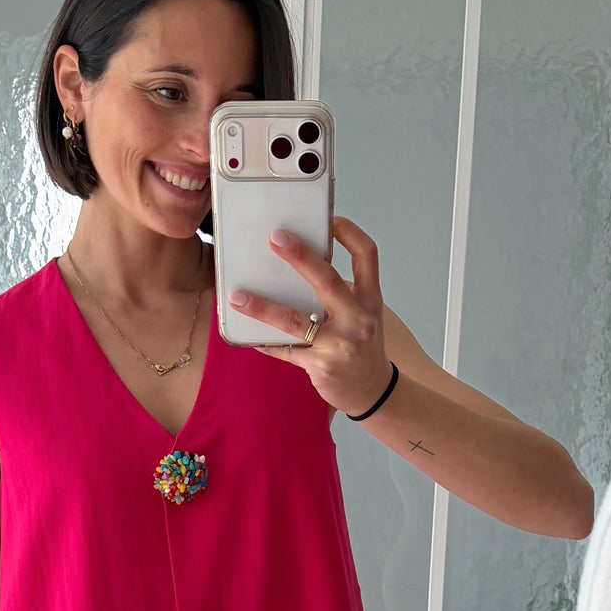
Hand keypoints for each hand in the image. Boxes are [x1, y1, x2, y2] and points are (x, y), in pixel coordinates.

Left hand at [227, 214, 392, 415]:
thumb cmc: (363, 348)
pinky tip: (248, 336)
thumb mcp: (362, 315)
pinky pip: (286, 350)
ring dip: (262, 307)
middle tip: (275, 238)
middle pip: (328, 280)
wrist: (373, 392)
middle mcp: (358, 319)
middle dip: (300, 257)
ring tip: (237, 297)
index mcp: (369, 299)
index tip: (328, 218)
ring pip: (295, 320)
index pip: (367, 255)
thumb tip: (299, 267)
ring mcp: (340, 344)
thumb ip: (340, 294)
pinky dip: (265, 342)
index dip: (349, 232)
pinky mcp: (322, 366)